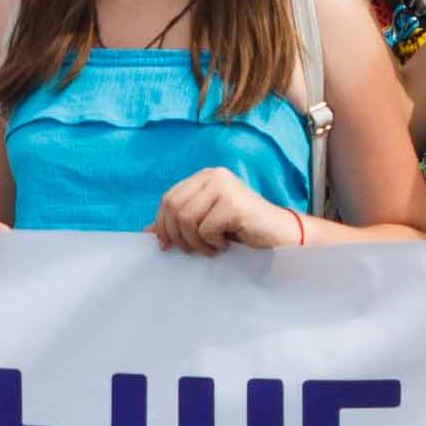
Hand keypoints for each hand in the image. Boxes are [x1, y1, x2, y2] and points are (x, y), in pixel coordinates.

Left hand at [151, 169, 307, 255]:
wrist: (281, 237)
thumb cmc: (243, 231)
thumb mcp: (205, 225)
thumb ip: (179, 223)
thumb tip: (145, 232)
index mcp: (204, 177)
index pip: (168, 198)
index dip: (162, 224)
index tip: (166, 246)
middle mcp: (214, 175)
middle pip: (173, 207)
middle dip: (177, 235)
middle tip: (192, 250)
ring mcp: (225, 186)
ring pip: (186, 218)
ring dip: (196, 242)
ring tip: (212, 247)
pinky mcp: (234, 202)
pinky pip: (205, 228)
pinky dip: (212, 243)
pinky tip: (226, 244)